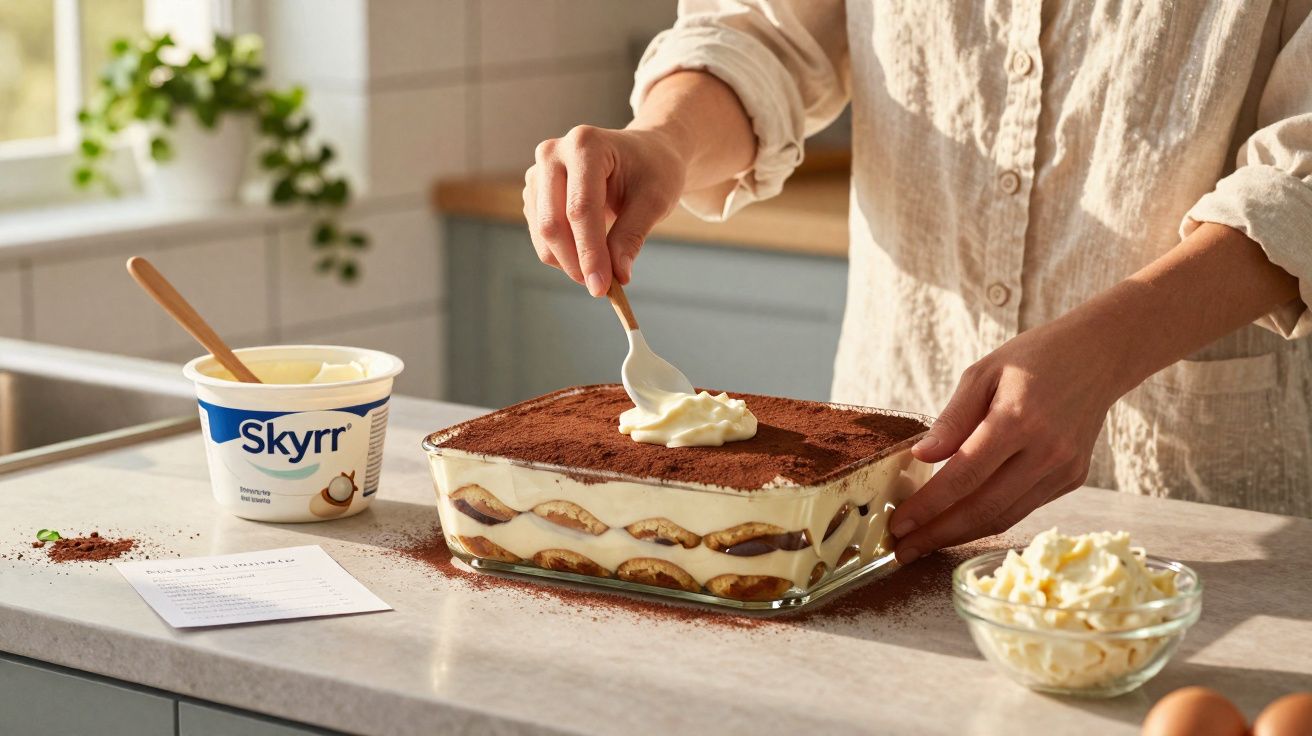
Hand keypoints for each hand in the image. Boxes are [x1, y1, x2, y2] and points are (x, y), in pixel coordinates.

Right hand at [523, 125, 687, 295]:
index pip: (581, 208)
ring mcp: (538, 172)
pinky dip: (563, 254)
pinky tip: (588, 255)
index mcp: (586, 145)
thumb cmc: (653, 170)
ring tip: (600, 271)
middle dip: (576, 261)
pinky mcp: (534, 192)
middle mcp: (553, 154)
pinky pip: (541, 234)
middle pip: (553, 222)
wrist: (644, 154)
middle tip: (602, 288)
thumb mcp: (655, 200)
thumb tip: (617, 275)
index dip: (590, 252)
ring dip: (568, 261)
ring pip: (543, 232)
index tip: (602, 287)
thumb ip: (632, 236)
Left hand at [888, 316, 1132, 563]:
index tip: (899, 524)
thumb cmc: (1033, 358)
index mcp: (1018, 419)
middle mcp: (1046, 451)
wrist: (1098, 355)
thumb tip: (920, 457)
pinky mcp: (1073, 479)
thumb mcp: (983, 373)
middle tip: (903, 550)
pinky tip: (960, 522)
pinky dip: (989, 519)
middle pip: (984, 508)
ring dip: (961, 535)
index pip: (965, 476)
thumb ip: (952, 419)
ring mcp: (1064, 470)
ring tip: (924, 543)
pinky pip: (1023, 508)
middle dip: (938, 534)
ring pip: (1005, 517)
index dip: (929, 506)